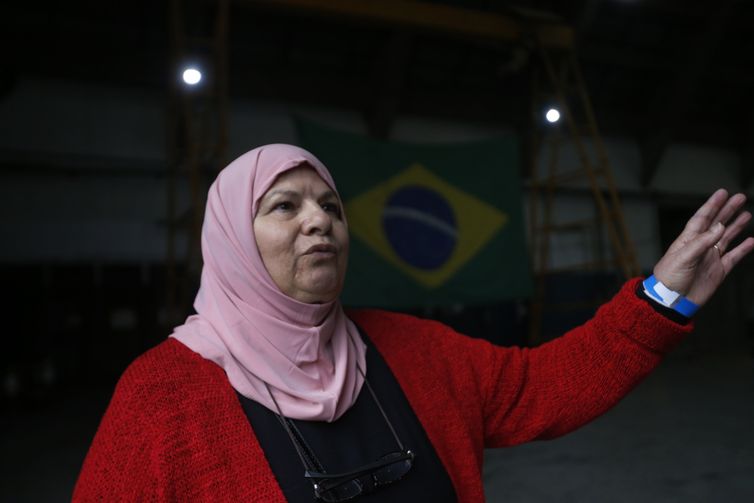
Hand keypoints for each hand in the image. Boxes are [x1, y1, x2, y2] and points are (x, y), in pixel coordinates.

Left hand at [653, 189, 753, 306]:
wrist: (672, 301)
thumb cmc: (669, 278)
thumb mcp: (682, 258)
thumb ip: (701, 242)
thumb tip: (720, 226)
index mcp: (688, 240)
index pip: (702, 218)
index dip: (712, 205)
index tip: (722, 193)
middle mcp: (700, 246)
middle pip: (717, 224)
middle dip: (728, 210)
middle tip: (740, 198)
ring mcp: (710, 258)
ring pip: (726, 238)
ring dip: (736, 226)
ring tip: (747, 214)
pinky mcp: (718, 271)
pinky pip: (734, 257)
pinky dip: (743, 249)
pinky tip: (752, 241)